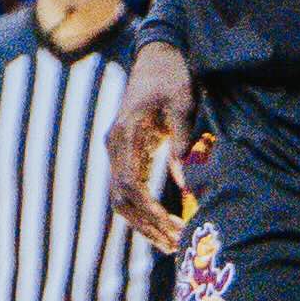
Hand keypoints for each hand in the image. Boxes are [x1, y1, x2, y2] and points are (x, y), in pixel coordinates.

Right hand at [104, 40, 198, 249]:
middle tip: (177, 245)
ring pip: (120, 198)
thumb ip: (181, 142)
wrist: (157, 55)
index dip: (150, 212)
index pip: (128, 185)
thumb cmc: (172, 78)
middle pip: (120, 198)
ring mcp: (117, 149)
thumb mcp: (182, 105)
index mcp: (124, 134)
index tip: (174, 228)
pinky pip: (127, 189)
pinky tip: (164, 224)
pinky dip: (142, 211)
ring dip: (143, 223)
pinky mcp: (126, 152)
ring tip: (172, 243)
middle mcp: (114, 145)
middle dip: (147, 226)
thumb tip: (184, 184)